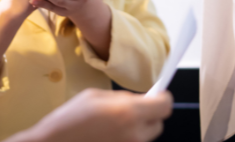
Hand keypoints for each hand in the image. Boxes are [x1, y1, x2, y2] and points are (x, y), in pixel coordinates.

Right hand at [11, 89, 172, 141]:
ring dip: (137, 130)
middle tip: (130, 112)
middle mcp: (134, 134)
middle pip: (158, 124)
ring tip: (113, 126)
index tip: (155, 96)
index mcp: (129, 113)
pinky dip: (126, 140)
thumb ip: (124, 98)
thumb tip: (142, 99)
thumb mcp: (96, 96)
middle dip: (149, 116)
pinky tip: (108, 136)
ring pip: (146, 138)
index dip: (161, 99)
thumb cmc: (69, 120)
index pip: (166, 106)